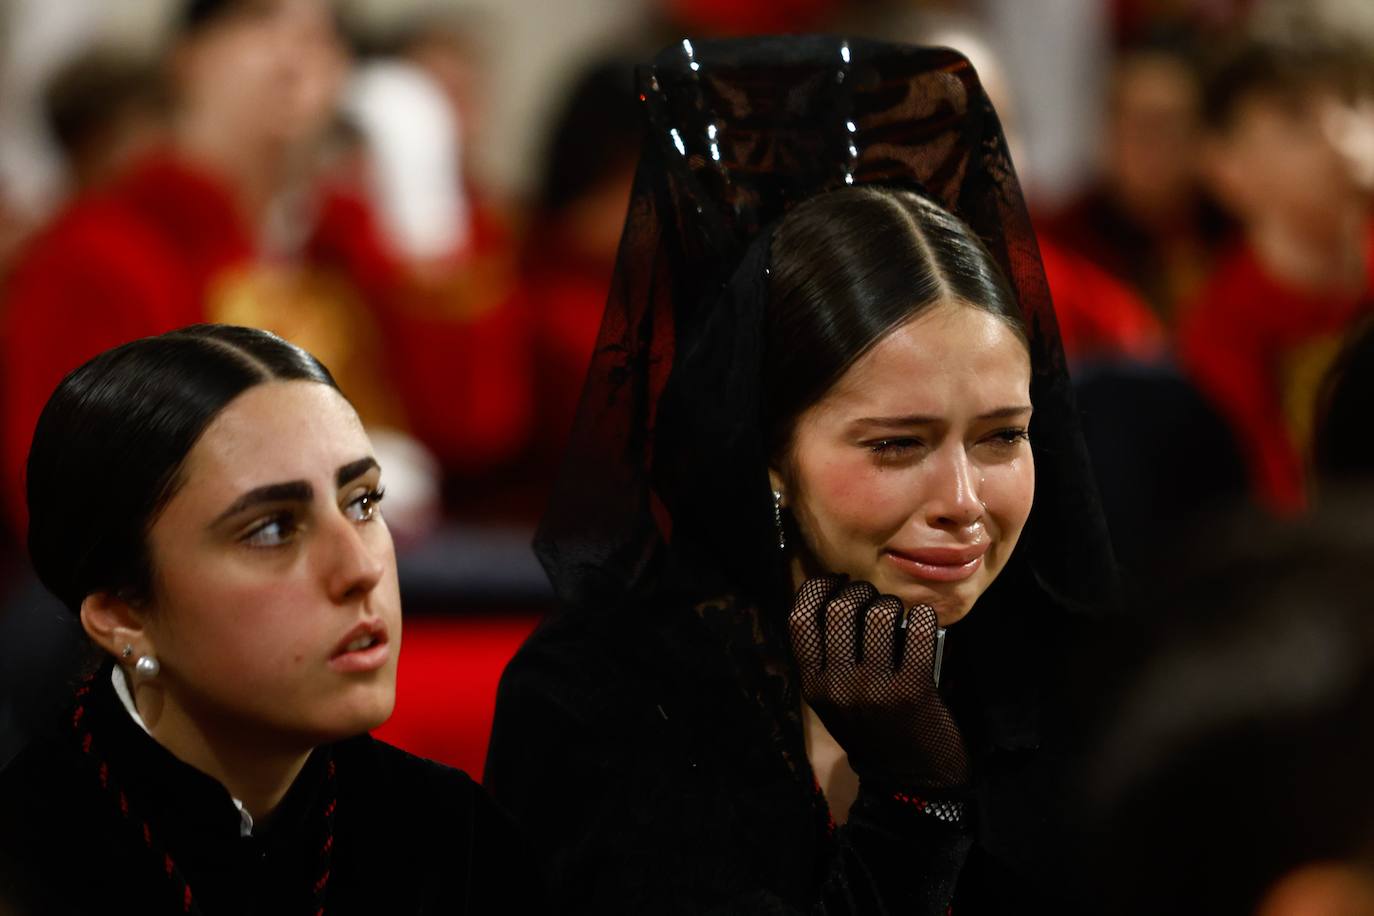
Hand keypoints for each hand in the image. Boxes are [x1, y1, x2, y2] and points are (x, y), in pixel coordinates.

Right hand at [789, 576, 968, 788]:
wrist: (910, 780)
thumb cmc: (871, 729)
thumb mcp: (832, 700)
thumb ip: (825, 657)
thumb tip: (834, 594)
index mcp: (812, 685)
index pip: (799, 618)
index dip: (818, 588)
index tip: (837, 583)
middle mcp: (837, 686)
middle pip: (839, 608)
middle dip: (860, 592)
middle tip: (873, 601)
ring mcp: (874, 688)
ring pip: (878, 613)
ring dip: (891, 605)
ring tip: (897, 617)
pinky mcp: (912, 690)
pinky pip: (918, 629)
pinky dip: (923, 617)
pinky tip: (923, 624)